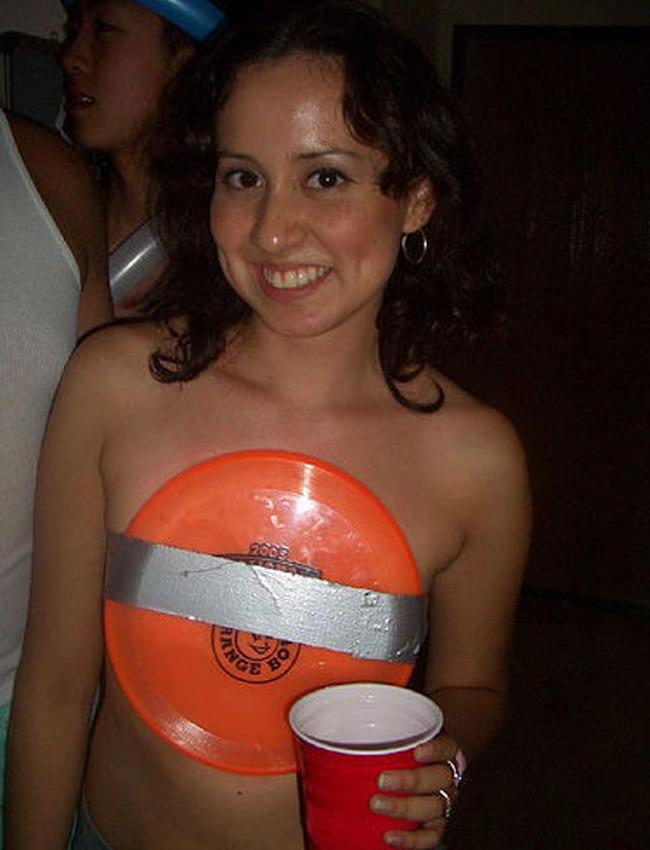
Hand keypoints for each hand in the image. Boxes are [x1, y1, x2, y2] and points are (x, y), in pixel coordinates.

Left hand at [369, 733, 462, 847]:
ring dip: (404, 808)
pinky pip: (431, 837)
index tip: (416, 751)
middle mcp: (447, 776)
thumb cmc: (394, 746)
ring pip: (434, 807)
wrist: (406, 777)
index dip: (436, 750)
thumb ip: (372, 723)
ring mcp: (443, 802)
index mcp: (441, 750)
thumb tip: (336, 709)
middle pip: (440, 779)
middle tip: (381, 780)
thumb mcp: (389, 730)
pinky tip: (389, 837)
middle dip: (411, 780)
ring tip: (376, 805)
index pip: (447, 748)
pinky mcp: (435, 826)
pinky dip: (412, 840)